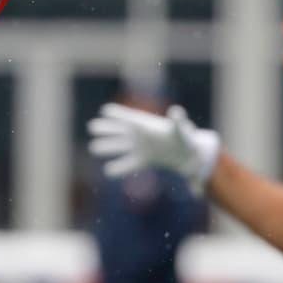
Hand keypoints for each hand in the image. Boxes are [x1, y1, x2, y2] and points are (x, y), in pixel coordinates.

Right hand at [87, 103, 219, 188]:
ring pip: (121, 146)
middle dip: (106, 129)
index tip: (104, 110)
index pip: (129, 118)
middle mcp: (142, 135)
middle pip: (120, 131)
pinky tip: (108, 171)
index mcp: (148, 125)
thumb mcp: (181, 129)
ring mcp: (141, 147)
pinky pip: (129, 164)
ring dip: (108, 147)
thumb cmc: (186, 138)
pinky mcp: (144, 160)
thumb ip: (178, 120)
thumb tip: (176, 111)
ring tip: (93, 147)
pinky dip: (119, 168)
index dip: (117, 114)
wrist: (191, 153)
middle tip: (91, 127)